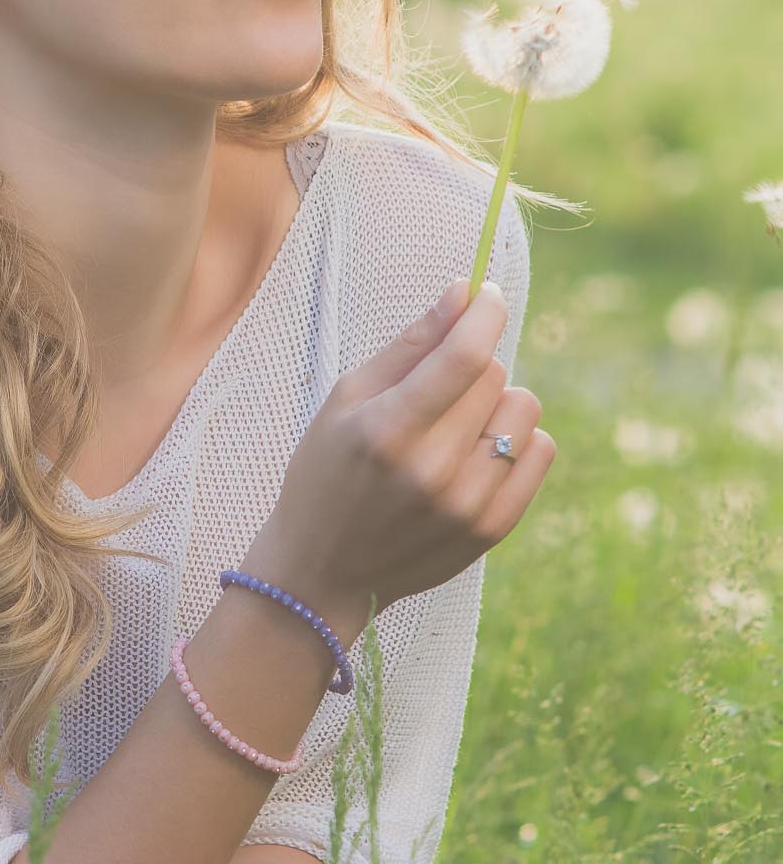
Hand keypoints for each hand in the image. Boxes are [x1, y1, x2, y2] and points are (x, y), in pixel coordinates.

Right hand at [251, 277, 555, 625]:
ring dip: (498, 403)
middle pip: (494, 376)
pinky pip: (541, 451)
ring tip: (458, 425)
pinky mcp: (491, 529)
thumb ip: (410, 344)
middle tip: (437, 389)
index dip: (485, 312)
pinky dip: (519, 440)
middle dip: (472, 365)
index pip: (465, 356)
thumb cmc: (327, 472)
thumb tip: (465, 292)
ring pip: (524, 410)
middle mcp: (431, 471)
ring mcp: (466, 505)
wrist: (321, 571)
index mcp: (386, 431)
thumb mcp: (347, 399)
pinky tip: (479, 451)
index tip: (485, 295)